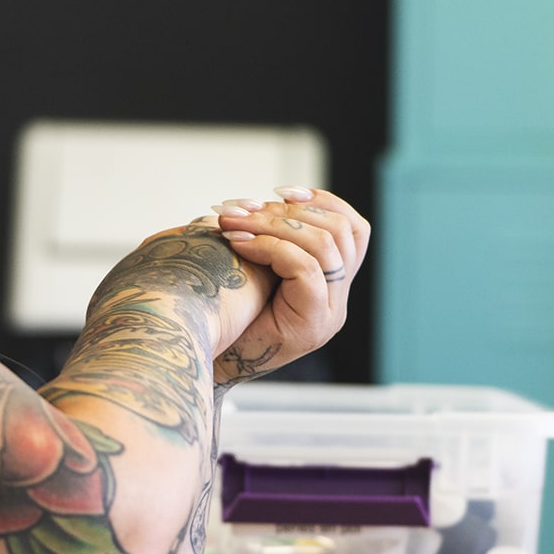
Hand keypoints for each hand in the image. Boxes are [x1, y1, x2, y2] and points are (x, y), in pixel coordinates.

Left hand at [199, 187, 370, 381]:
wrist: (199, 361)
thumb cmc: (218, 314)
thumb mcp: (253, 270)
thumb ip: (271, 242)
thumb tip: (261, 201)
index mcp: (331, 286)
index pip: (354, 230)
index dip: (324, 201)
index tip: (280, 192)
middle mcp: (338, 301)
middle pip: (342, 231)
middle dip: (289, 211)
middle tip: (241, 208)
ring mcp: (330, 315)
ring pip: (324, 245)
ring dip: (272, 224)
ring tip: (231, 222)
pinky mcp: (313, 325)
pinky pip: (305, 268)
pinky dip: (269, 247)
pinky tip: (236, 244)